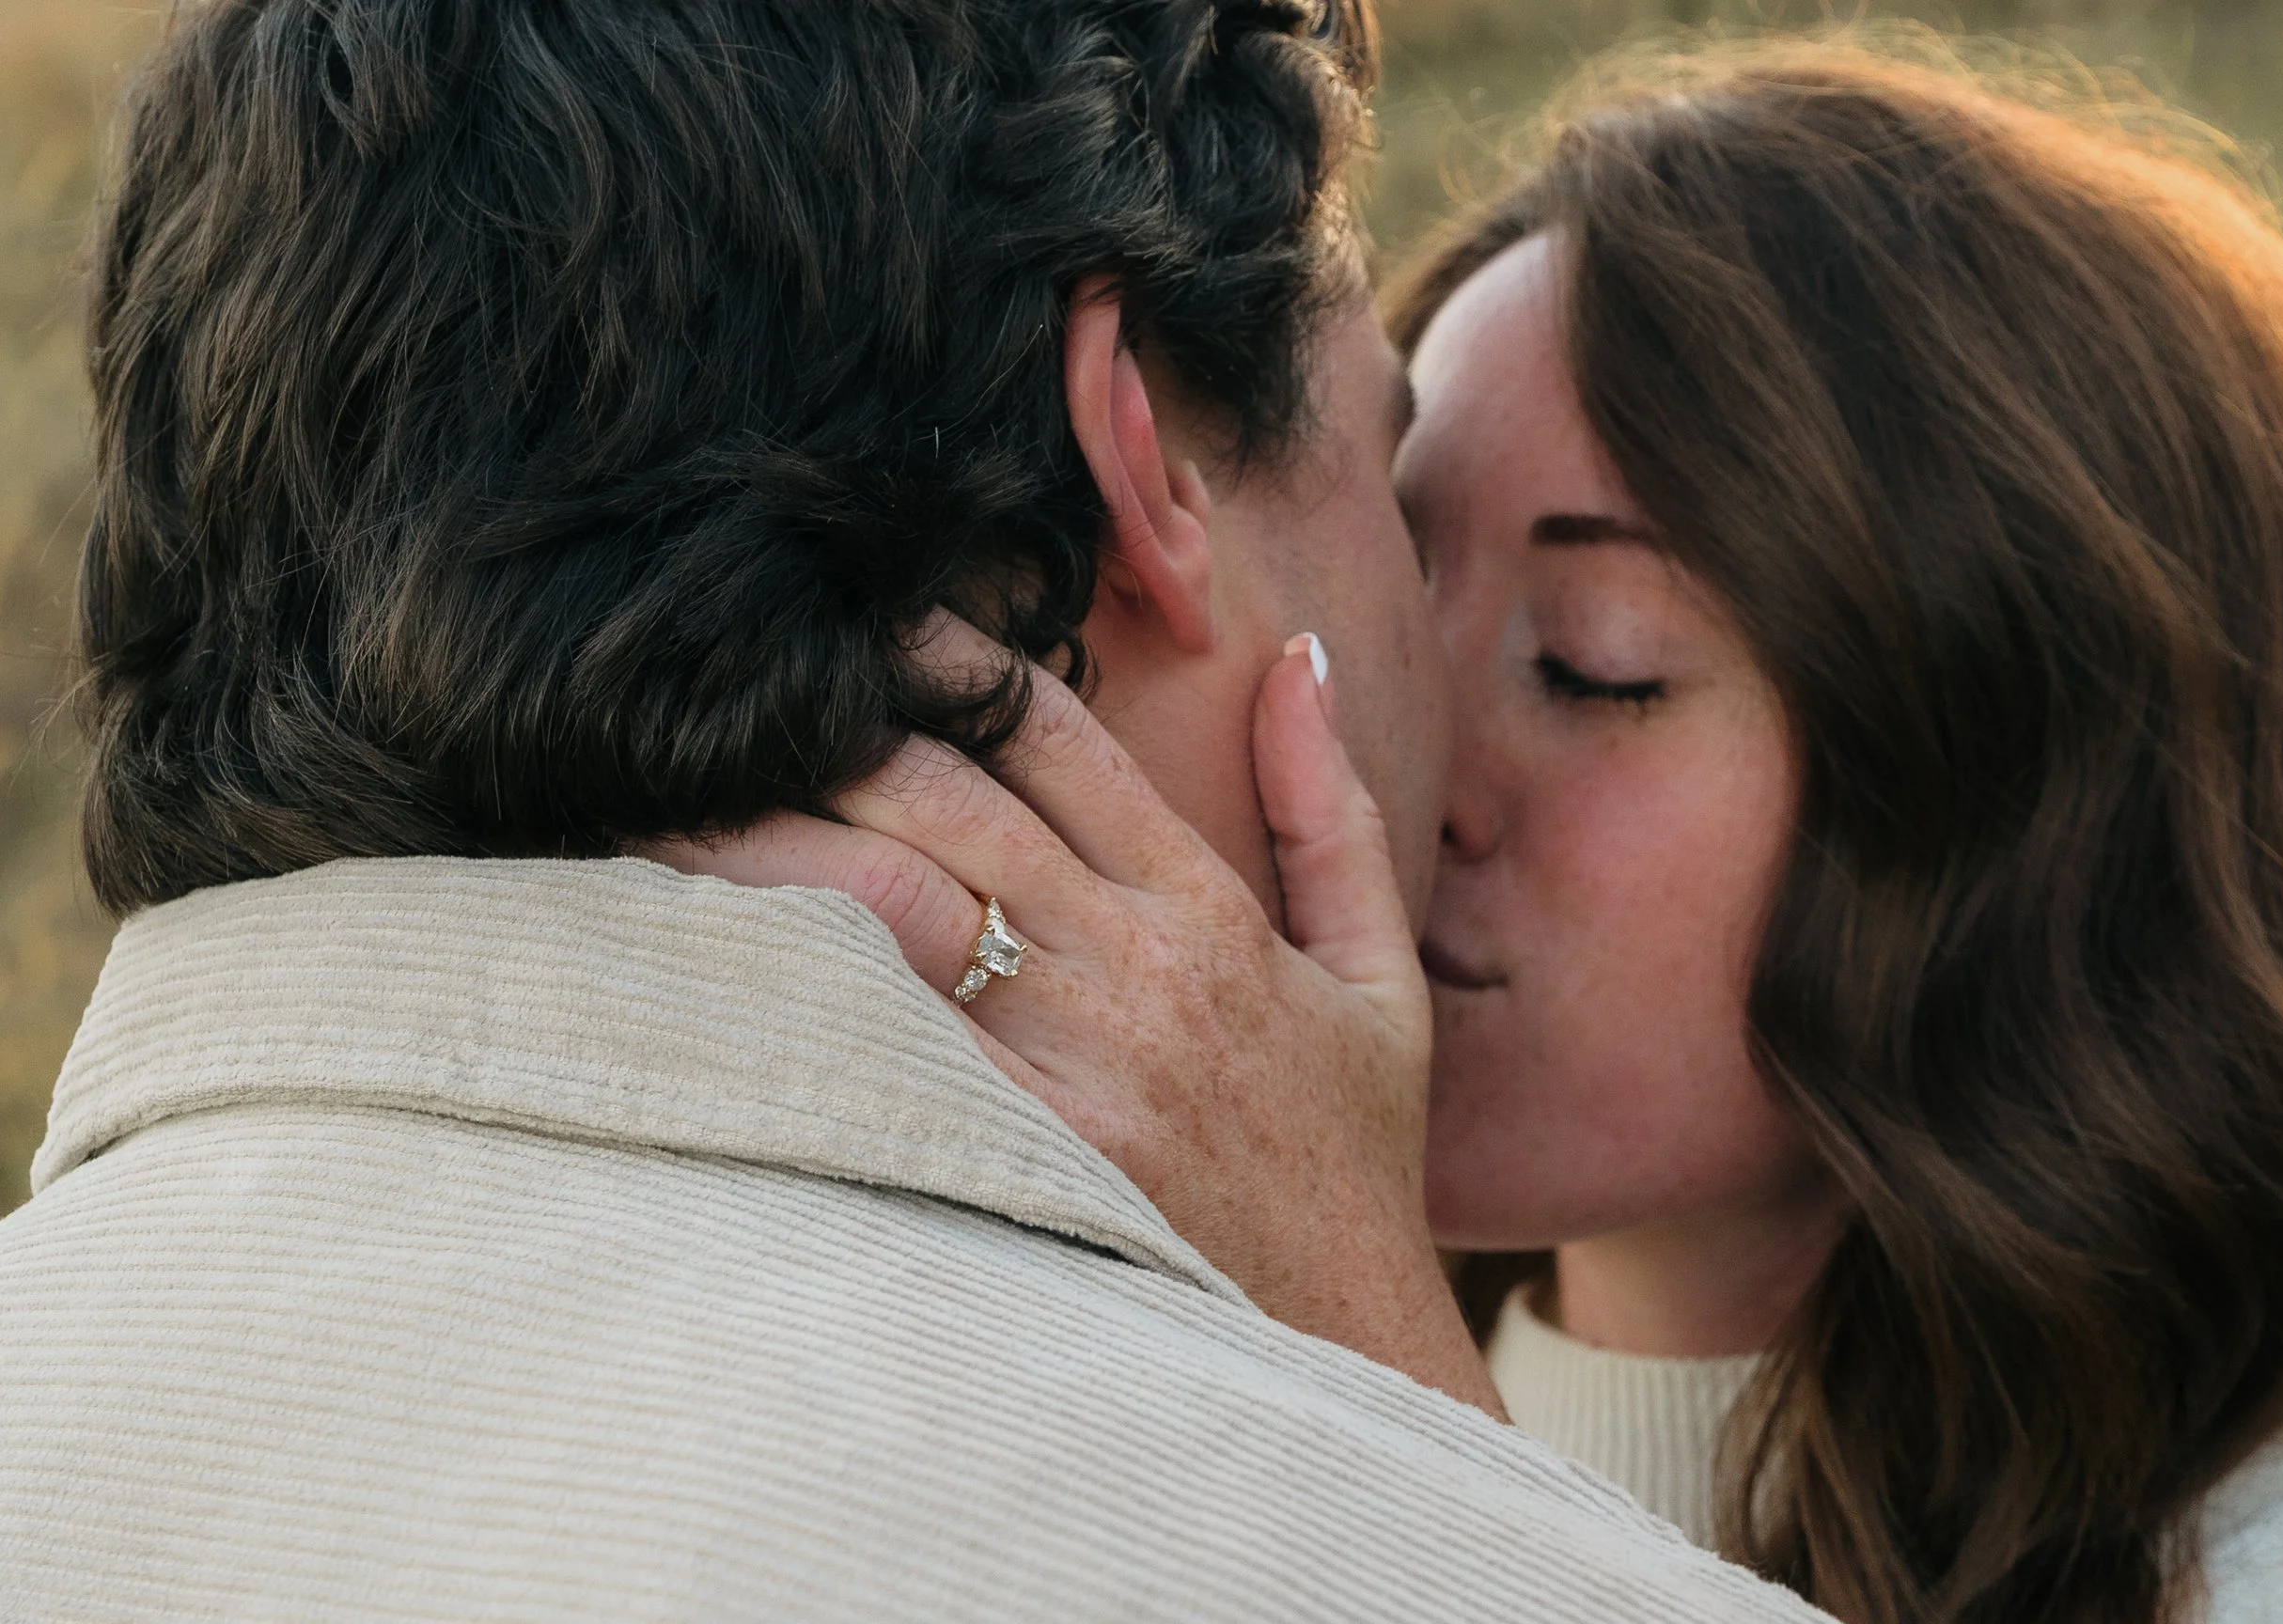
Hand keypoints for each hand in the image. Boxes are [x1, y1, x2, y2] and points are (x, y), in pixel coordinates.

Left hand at [647, 620, 1501, 1416]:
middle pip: (949, 798)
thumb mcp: (1377, 974)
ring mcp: (1072, 1064)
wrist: (1349, 1343)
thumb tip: (1299, 661)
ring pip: (894, 901)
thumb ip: (1334, 812)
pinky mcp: (1023, 1155)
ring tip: (663, 799)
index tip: (867, 626)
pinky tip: (706, 948)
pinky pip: (885, 1041)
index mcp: (1203, 907)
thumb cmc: (1350, 1160)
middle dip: (828, 731)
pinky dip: (797, 980)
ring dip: (774, 840)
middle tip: (716, 692)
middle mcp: (1128, 965)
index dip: (952, 660)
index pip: (1056, 739)